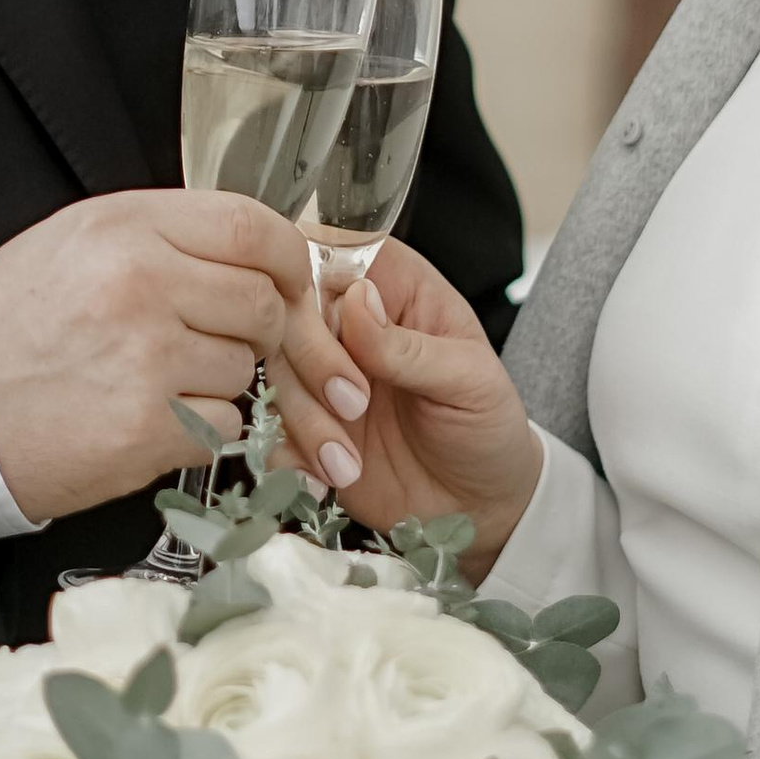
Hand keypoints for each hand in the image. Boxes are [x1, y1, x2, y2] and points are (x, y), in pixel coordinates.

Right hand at [0, 190, 316, 523]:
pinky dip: (199, 429)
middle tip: (216, 339)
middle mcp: (139, 282)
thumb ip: (164, 236)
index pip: (251, 228)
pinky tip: (147, 417)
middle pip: (263, 301)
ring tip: (155, 379)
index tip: (292, 279)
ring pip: (245, 366)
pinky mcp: (148, 426)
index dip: (288, 258)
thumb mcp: (73, 244)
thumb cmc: (6, 329)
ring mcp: (147, 356)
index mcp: (123, 226)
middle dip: (258, 328)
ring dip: (219, 380)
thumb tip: (253, 250)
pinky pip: (224, 424)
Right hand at [273, 241, 542, 579]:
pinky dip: (290, 457)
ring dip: (306, 422)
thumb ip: (409, 345)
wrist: (478, 506)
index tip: (332, 328)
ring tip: (348, 462)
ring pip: (277, 372)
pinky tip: (324, 479)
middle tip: (356, 406)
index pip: (333, 253)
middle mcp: (351, 324)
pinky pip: (271, 428)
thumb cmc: (488, 426)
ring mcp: (324, 374)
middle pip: (290, 312)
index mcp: (396, 287)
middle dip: (313, 363)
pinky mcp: (307, 424)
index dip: (315, 284)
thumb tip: (356, 299)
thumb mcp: (468, 380)